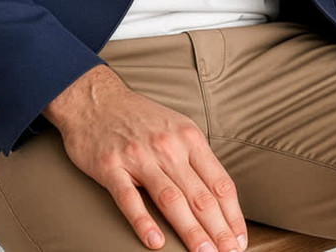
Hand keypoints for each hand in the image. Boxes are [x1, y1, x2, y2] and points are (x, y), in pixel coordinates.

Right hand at [43, 64, 247, 251]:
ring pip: (171, 200)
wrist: (96, 98)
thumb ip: (195, 158)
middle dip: (218, 230)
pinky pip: (129, 199)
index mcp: (188, 138)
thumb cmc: (139, 116)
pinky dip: (144, 222)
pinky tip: (155, 242)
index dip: (232, 215)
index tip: (239, 240)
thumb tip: (218, 196)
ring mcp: (139, 157)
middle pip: (200, 195)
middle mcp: (168, 147)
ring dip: (190, 230)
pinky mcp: (111, 167)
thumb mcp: (176, 126)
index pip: (219, 182)